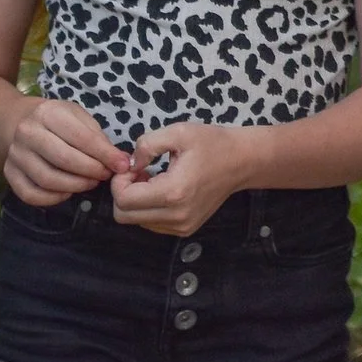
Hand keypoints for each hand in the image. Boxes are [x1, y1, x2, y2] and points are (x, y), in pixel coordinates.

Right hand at [2, 98, 130, 205]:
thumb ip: (97, 138)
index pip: (81, 137)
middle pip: (63, 159)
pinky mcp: (9, 173)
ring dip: (74, 186)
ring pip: (47, 179)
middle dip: (90, 171)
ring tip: (91, 183)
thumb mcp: (79, 118)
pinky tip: (68, 193)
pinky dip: (52, 198)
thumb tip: (121, 161)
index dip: (105, 155)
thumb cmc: (58, 120)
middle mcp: (28, 133)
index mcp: (49, 113)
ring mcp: (16, 155)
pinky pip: (30, 194)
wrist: (20, 122)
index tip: (122, 165)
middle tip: (105, 176)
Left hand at [110, 123, 258, 236]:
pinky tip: (163, 190)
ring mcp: (181, 226)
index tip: (134, 166)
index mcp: (173, 192)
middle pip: (124, 216)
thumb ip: (147, 145)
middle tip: (140, 173)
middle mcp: (176, 216)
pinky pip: (151, 224)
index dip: (119, 181)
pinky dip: (149, 208)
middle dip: (124, 193)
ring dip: (136, 201)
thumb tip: (130, 165)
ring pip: (136, 221)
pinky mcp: (185, 229)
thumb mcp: (179, 132)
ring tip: (154, 180)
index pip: (124, 200)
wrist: (243, 161)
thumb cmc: (212, 143)